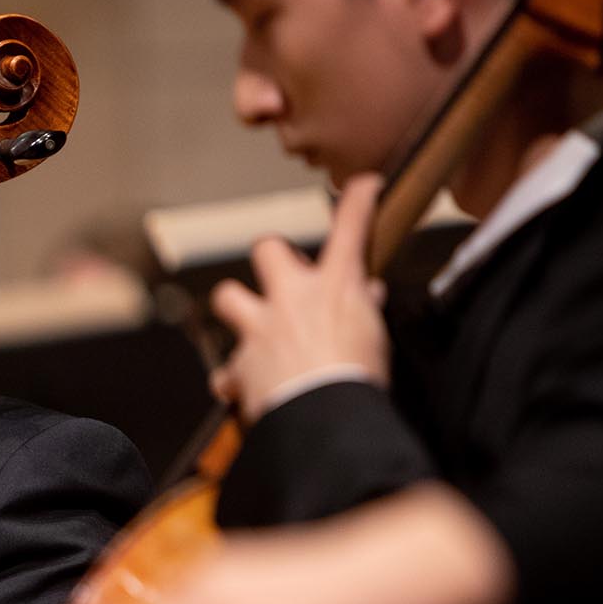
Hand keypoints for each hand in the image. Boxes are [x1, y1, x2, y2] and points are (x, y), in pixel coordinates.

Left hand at [209, 175, 387, 421]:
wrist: (326, 418)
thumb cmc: (358, 381)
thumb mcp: (374, 339)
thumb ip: (364, 312)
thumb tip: (367, 295)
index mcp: (336, 288)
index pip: (351, 230)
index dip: (357, 202)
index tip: (363, 185)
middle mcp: (291, 299)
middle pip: (267, 248)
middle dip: (272, 255)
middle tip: (282, 274)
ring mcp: (260, 328)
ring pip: (228, 295)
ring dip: (237, 308)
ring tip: (252, 328)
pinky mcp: (240, 363)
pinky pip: (227, 372)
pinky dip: (235, 382)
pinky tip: (242, 392)